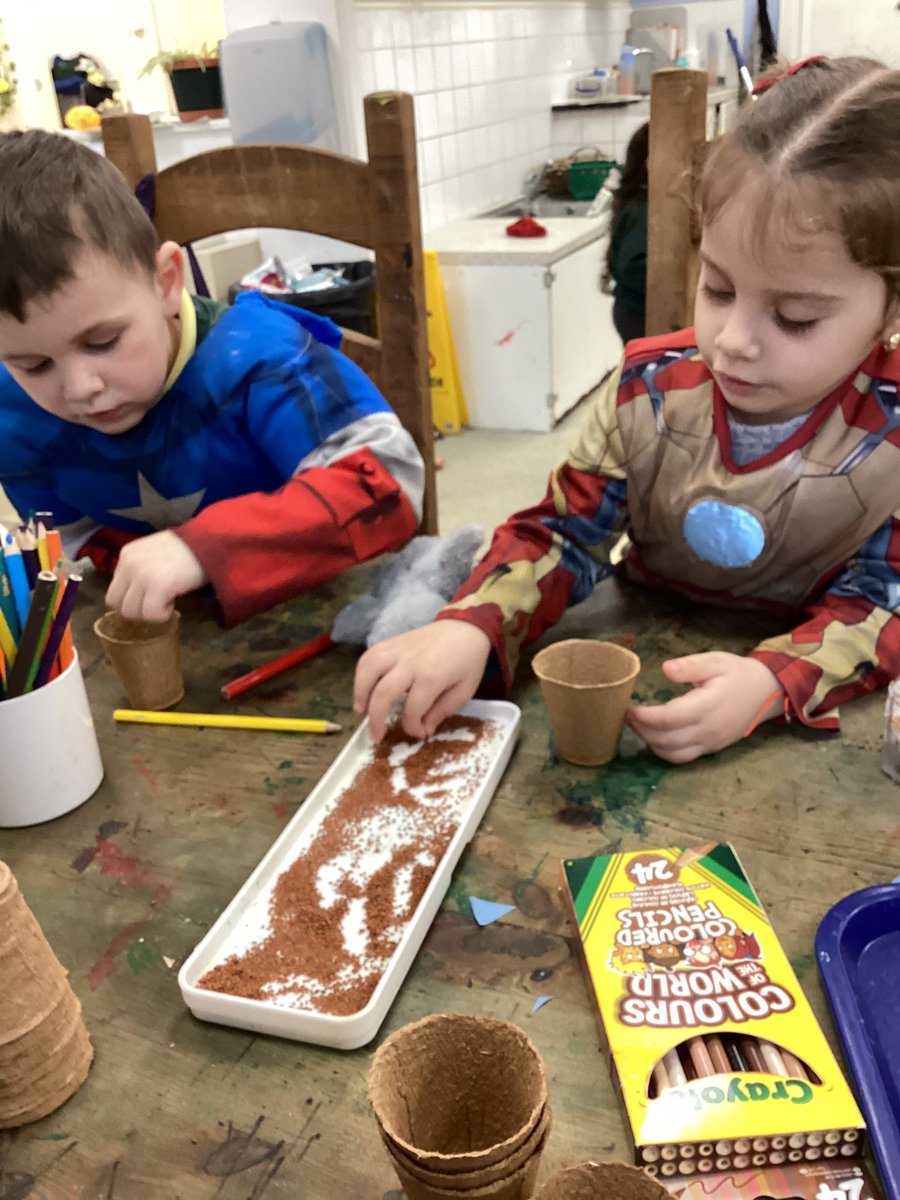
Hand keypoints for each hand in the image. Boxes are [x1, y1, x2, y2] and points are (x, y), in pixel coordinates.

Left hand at [105, 531, 207, 622]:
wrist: (211, 542)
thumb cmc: (188, 549)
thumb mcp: (154, 553)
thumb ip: (139, 569)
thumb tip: (135, 595)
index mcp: (126, 555)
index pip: (113, 591)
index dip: (131, 599)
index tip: (150, 596)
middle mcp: (129, 564)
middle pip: (117, 604)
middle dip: (137, 610)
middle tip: (157, 602)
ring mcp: (142, 575)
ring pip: (132, 612)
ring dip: (150, 613)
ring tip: (168, 599)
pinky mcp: (158, 586)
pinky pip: (151, 614)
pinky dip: (163, 615)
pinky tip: (174, 601)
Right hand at [353, 620, 491, 741]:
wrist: (466, 626)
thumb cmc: (468, 660)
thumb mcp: (465, 690)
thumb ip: (443, 710)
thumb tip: (424, 729)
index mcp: (432, 677)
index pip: (412, 709)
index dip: (412, 727)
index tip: (418, 733)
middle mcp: (411, 663)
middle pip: (384, 692)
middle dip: (376, 719)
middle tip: (376, 736)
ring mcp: (399, 650)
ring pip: (369, 670)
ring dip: (360, 693)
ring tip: (361, 710)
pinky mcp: (392, 642)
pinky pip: (369, 655)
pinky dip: (361, 673)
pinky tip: (363, 688)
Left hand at [625, 652, 782, 763]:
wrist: (767, 693)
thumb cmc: (738, 674)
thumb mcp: (716, 661)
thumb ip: (690, 666)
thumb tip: (666, 668)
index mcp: (708, 706)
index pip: (668, 718)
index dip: (644, 716)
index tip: (628, 707)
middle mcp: (708, 729)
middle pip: (666, 739)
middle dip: (641, 729)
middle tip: (626, 715)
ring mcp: (711, 743)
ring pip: (673, 753)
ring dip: (650, 742)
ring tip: (637, 725)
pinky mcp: (712, 749)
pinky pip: (683, 758)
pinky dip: (664, 751)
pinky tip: (654, 737)